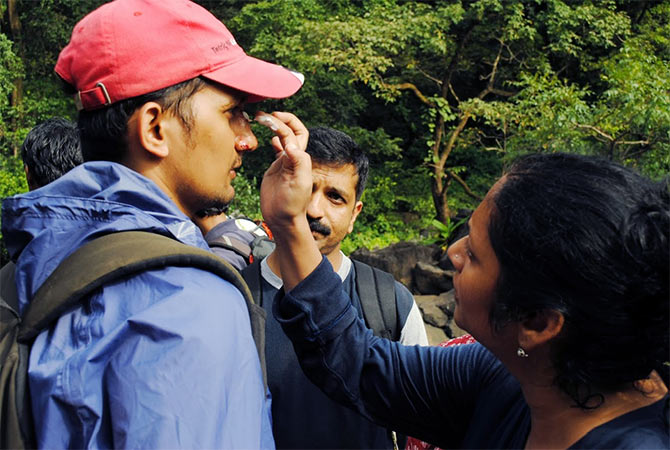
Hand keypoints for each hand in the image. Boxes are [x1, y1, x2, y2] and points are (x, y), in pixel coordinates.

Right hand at [256, 112, 310, 231]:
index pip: (296, 133)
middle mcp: (293, 158)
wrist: (283, 219)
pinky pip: (278, 150)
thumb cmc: (293, 205)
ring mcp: (284, 163)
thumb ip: (298, 162)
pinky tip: (270, 139)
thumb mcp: (300, 183)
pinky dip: (274, 141)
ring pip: (283, 138)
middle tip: (262, 115)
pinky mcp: (275, 170)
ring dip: (275, 127)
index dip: (286, 122)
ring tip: (262, 120)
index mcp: (300, 159)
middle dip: (279, 120)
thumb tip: (289, 143)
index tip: (272, 117)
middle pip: (290, 131)